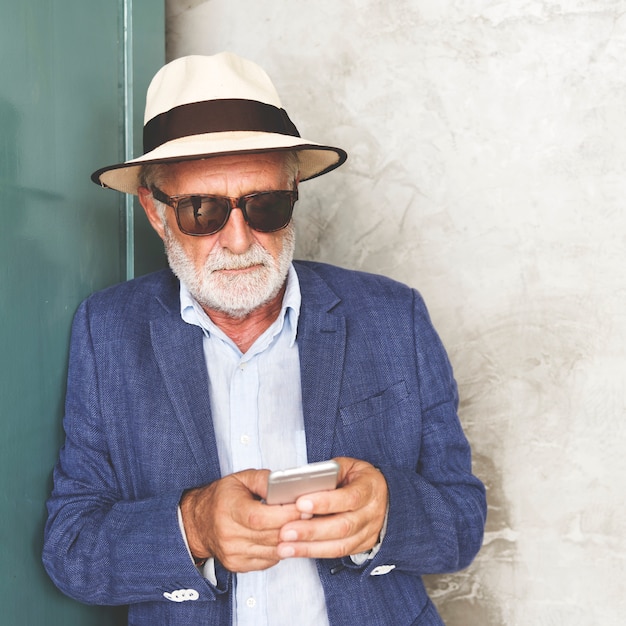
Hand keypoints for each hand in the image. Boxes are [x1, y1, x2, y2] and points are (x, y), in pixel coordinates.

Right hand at [180, 469, 301, 572]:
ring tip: (303, 526)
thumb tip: (286, 485)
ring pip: (273, 551)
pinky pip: (269, 561)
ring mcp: (234, 554)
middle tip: (311, 515)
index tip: (304, 507)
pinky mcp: (238, 565)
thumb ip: (264, 480)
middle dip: (295, 525)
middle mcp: (229, 535)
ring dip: (291, 540)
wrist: (198, 522)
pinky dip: (281, 549)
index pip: (260, 517)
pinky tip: (286, 537)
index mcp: (229, 510)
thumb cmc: (222, 497)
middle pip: (270, 536)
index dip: (285, 514)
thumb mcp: (241, 479)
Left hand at [276, 457, 387, 559]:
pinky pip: (337, 553)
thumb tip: (303, 482)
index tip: (300, 503)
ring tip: (285, 546)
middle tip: (286, 531)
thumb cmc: (358, 478)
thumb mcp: (348, 466)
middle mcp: (372, 513)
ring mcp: (368, 532)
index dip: (325, 502)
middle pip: (343, 526)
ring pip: (339, 545)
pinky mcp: (361, 546)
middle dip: (311, 530)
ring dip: (309, 547)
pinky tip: (295, 550)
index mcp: (370, 488)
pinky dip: (314, 552)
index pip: (349, 497)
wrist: (382, 495)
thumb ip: (329, 472)